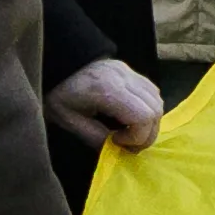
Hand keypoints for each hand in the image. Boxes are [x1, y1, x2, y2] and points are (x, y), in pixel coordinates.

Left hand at [46, 55, 164, 149]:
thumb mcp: (69, 121)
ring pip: (158, 100)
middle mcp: (124, 78)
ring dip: (150, 123)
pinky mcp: (131, 71)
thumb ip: (95, 137)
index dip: (136, 137)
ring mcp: (129, 72)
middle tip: (127, 144)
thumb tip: (116, 150)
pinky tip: (131, 118)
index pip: (142, 116)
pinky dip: (148, 110)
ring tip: (130, 132)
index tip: (116, 142)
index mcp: (107, 90)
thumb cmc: (58, 94)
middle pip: (155, 110)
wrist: (57, 64)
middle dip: (147, 134)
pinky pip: (152, 92)